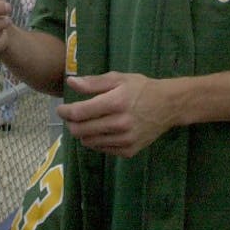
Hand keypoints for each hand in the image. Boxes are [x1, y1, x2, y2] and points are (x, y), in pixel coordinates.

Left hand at [56, 72, 174, 157]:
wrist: (169, 106)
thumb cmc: (141, 88)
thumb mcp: (118, 78)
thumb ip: (93, 82)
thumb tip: (70, 83)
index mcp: (115, 103)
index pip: (79, 113)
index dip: (65, 112)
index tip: (61, 109)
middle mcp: (120, 124)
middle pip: (81, 130)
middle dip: (71, 123)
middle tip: (72, 116)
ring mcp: (125, 140)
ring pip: (89, 142)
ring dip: (82, 133)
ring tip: (86, 122)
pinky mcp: (130, 151)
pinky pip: (102, 149)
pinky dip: (96, 141)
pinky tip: (101, 131)